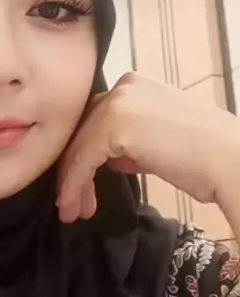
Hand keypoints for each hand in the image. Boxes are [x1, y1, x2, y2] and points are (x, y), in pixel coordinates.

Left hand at [57, 72, 239, 223]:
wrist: (228, 160)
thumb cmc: (203, 157)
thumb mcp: (157, 140)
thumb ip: (129, 142)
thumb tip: (110, 158)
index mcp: (135, 84)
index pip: (95, 119)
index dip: (85, 153)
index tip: (81, 186)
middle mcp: (123, 86)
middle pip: (83, 131)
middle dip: (76, 170)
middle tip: (73, 204)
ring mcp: (117, 103)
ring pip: (79, 147)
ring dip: (72, 183)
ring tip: (72, 211)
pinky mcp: (113, 125)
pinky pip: (82, 160)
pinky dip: (74, 185)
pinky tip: (73, 206)